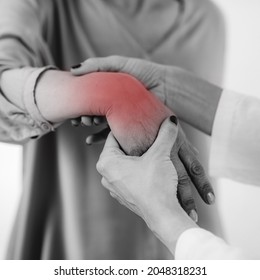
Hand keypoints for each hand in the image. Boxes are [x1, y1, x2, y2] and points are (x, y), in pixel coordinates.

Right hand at [70, 56, 164, 129]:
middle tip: (79, 116)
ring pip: (97, 120)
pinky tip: (90, 140)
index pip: (86, 94)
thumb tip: (72, 69)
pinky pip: (109, 134)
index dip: (76, 100)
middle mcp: (110, 101)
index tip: (69, 105)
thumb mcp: (119, 64)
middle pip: (90, 108)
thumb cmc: (144, 72)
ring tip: (85, 123)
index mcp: (107, 87)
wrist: (166, 87)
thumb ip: (96, 65)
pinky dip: (98, 138)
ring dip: (88, 123)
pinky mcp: (125, 125)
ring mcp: (117, 114)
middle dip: (81, 113)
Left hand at [97, 117, 196, 253]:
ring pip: (124, 165)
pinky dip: (138, 170)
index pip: (113, 137)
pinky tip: (150, 168)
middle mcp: (106, 176)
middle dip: (133, 142)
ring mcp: (114, 188)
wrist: (164, 216)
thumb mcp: (160, 155)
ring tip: (150, 150)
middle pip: (119, 151)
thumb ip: (165, 135)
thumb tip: (171, 120)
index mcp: (107, 163)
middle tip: (145, 133)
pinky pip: (129, 177)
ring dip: (136, 157)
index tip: (136, 121)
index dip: (126, 128)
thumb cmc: (157, 184)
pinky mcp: (124, 196)